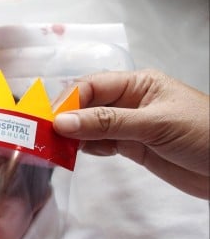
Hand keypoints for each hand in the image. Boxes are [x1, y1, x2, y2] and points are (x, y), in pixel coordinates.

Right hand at [54, 69, 208, 198]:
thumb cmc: (203, 134)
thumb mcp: (155, 124)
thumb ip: (108, 123)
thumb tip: (62, 122)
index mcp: (138, 84)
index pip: (92, 86)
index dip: (68, 101)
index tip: (50, 121)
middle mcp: (130, 101)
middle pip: (86, 105)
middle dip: (65, 118)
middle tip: (44, 136)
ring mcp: (131, 125)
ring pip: (90, 126)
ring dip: (73, 136)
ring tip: (55, 148)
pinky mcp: (133, 148)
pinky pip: (100, 144)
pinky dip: (86, 149)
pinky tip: (76, 154)